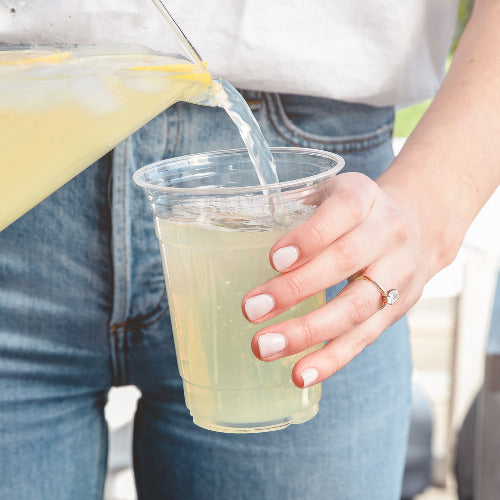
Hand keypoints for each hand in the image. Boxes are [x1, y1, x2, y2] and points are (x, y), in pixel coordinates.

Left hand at [241, 172, 430, 388]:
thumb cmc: (357, 214)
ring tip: (264, 346)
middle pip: (345, 262)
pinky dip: (330, 359)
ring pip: (354, 307)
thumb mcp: (334, 193)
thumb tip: (237, 229)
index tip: (273, 259)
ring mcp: (398, 274)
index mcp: (365, 197)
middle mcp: (388, 233)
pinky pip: (363, 338)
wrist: (419, 227)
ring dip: (307, 332)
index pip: (341, 211)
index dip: (309, 237)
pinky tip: (299, 374)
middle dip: (295, 288)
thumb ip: (297, 207)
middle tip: (251, 309)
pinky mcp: (396, 309)